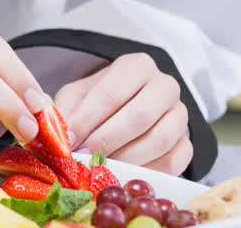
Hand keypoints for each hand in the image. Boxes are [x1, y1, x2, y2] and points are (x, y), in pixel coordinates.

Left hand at [55, 52, 192, 174]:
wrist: (126, 111)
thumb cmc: (98, 102)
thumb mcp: (77, 97)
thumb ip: (65, 110)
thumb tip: (54, 132)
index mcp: (138, 66)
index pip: (112, 92)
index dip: (87, 119)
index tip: (68, 140)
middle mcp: (165, 86)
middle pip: (139, 116)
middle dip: (106, 141)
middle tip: (83, 157)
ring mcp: (180, 116)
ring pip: (158, 141)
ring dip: (124, 159)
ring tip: (98, 168)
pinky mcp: (187, 145)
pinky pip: (171, 163)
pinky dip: (144, 172)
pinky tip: (121, 174)